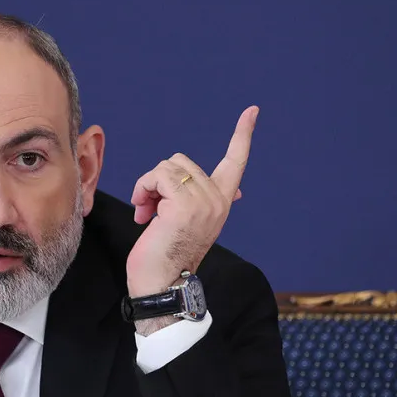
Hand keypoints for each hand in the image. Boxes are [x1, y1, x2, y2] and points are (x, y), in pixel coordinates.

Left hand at [127, 106, 257, 301]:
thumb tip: (231, 189)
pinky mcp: (184, 205)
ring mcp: (203, 201)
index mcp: (222, 202)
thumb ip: (198, 200)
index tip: (252, 111)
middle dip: (159, 180)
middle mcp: (218, 199)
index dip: (243, 135)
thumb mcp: (187, 222)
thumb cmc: (166, 256)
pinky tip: (144, 213)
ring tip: (147, 211)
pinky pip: (157, 176)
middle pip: (180, 161)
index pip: (236, 162)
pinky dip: (144, 189)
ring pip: (167, 167)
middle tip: (151, 207)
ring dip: (149, 186)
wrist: (162, 285)